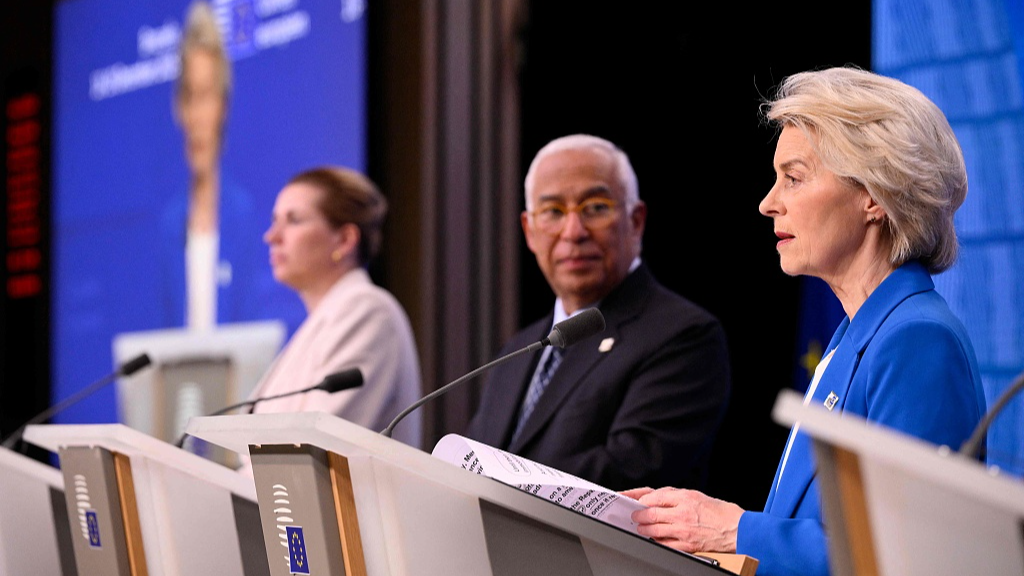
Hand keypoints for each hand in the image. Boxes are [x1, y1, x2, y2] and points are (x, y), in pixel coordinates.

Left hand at [626, 486, 743, 553]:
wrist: (738, 529)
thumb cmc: (721, 513)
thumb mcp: (698, 495)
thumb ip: (677, 497)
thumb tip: (658, 498)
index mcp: (685, 497)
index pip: (654, 496)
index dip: (641, 499)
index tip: (636, 501)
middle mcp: (683, 513)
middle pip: (651, 513)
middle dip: (639, 515)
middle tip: (635, 516)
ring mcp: (684, 530)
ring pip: (655, 529)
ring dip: (644, 529)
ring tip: (641, 527)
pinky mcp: (688, 545)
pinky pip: (666, 544)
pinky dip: (657, 541)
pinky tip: (654, 539)